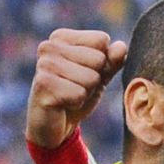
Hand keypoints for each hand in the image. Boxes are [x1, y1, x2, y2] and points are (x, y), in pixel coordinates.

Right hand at [25, 28, 126, 149]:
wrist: (54, 126)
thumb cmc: (76, 95)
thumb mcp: (100, 75)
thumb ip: (112, 60)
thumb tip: (121, 46)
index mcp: (61, 37)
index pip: (102, 40)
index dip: (102, 62)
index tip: (84, 72)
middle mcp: (48, 46)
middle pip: (98, 58)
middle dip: (94, 79)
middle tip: (75, 87)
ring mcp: (43, 64)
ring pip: (91, 77)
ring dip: (85, 92)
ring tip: (69, 95)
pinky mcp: (43, 85)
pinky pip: (79, 94)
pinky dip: (76, 103)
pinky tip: (62, 104)